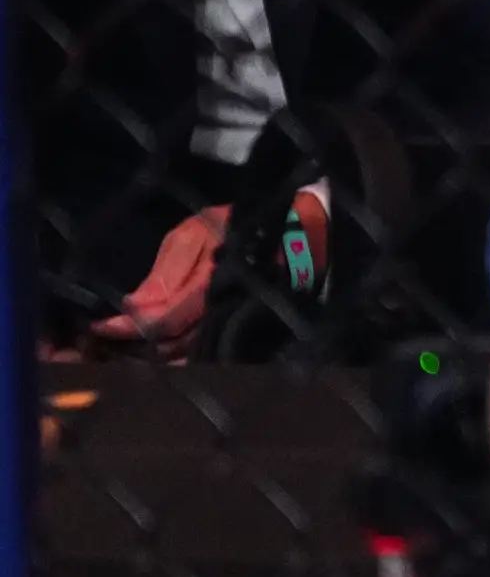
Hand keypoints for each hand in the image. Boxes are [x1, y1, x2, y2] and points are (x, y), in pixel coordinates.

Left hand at [96, 186, 328, 361]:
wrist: (303, 228)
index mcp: (211, 284)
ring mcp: (237, 324)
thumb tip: (133, 306)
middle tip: (109, 339)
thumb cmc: (242, 222)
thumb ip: (168, 270)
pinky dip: (182, 354)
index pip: (161, 320)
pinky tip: (164, 349)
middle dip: (137, 344)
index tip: (99, 327)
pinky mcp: (246, 329)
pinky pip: (208, 351)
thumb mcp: (199, 230)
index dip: (128, 326)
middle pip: (173, 344)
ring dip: (156, 353)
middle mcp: (224, 311)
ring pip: (189, 353)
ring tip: (130, 345)